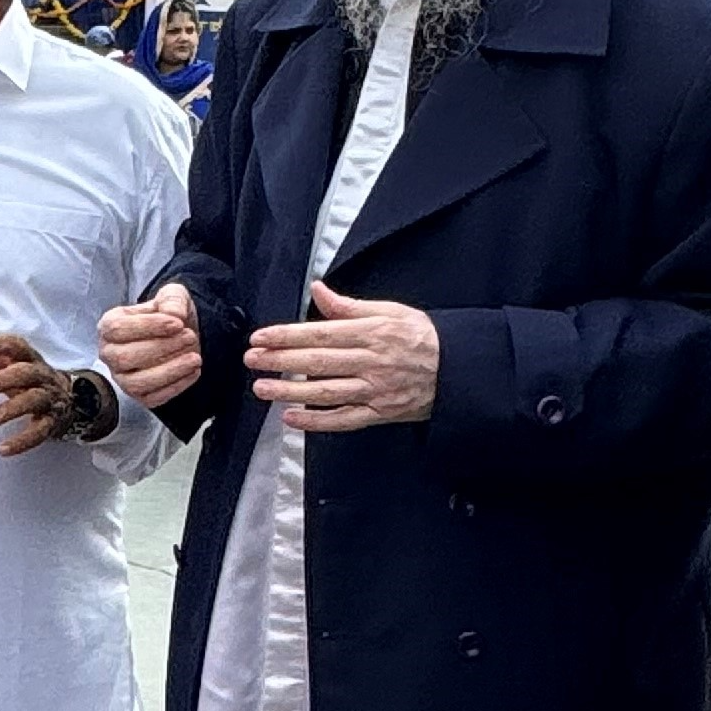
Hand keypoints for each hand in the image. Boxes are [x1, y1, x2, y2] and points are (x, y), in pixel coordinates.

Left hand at [0, 330, 75, 456]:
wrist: (68, 399)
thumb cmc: (27, 378)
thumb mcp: (9, 363)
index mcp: (29, 358)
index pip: (16, 346)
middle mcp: (41, 376)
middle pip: (23, 374)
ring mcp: (48, 399)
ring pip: (32, 401)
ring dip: (9, 410)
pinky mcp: (51, 422)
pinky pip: (38, 432)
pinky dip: (21, 442)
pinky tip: (2, 449)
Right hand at [97, 282, 199, 409]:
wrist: (182, 336)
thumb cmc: (170, 317)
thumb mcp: (173, 296)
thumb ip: (172, 299)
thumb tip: (174, 313)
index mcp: (109, 325)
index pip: (117, 328)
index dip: (148, 326)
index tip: (177, 323)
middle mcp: (110, 354)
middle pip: (125, 357)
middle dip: (161, 348)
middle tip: (190, 337)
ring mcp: (122, 378)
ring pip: (137, 382)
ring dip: (169, 371)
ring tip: (195, 358)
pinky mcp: (139, 396)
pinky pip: (153, 398)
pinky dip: (176, 386)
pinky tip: (193, 371)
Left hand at [245, 283, 442, 431]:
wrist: (458, 369)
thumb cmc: (422, 336)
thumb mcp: (389, 311)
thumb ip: (349, 306)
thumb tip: (318, 290)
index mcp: (371, 332)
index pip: (320, 333)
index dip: (287, 336)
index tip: (260, 337)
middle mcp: (371, 361)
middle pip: (317, 361)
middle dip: (280, 361)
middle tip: (252, 360)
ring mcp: (375, 390)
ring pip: (326, 392)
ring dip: (290, 391)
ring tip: (262, 389)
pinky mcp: (380, 413)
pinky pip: (344, 419)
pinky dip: (317, 421)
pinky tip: (292, 418)